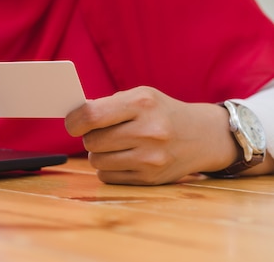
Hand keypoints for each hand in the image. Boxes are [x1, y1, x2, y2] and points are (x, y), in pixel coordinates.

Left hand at [64, 86, 238, 184]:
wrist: (203, 135)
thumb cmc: (161, 112)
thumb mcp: (140, 96)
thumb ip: (107, 104)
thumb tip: (73, 118)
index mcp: (142, 103)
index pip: (91, 115)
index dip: (74, 121)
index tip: (72, 124)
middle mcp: (148, 131)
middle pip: (91, 141)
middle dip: (89, 137)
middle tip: (100, 133)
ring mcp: (151, 157)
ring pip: (96, 161)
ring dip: (98, 154)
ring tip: (114, 145)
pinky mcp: (151, 178)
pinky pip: (107, 177)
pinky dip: (108, 169)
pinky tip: (123, 159)